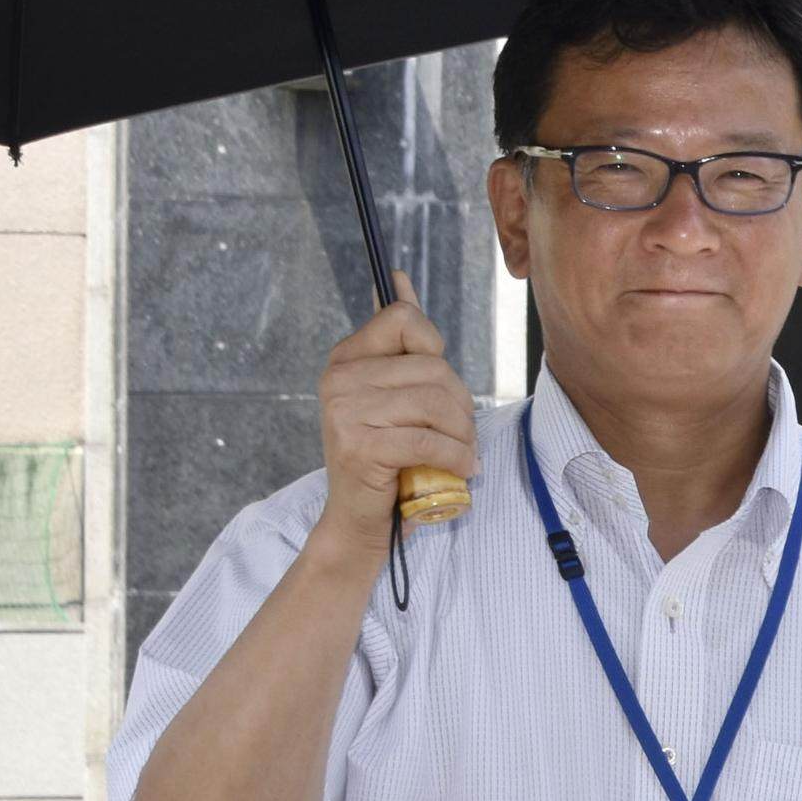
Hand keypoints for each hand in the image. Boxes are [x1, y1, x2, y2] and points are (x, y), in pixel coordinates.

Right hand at [310, 275, 473, 566]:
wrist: (359, 522)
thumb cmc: (386, 456)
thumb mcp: (392, 393)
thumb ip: (397, 339)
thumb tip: (398, 278)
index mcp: (346, 358)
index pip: (404, 318)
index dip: (434, 348)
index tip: (434, 384)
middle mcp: (339, 378)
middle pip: (432, 366)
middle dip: (460, 403)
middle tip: (461, 433)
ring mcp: (346, 412)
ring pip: (436, 402)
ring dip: (463, 433)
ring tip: (462, 452)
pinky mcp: (360, 447)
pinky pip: (430, 440)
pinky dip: (457, 457)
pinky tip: (462, 469)